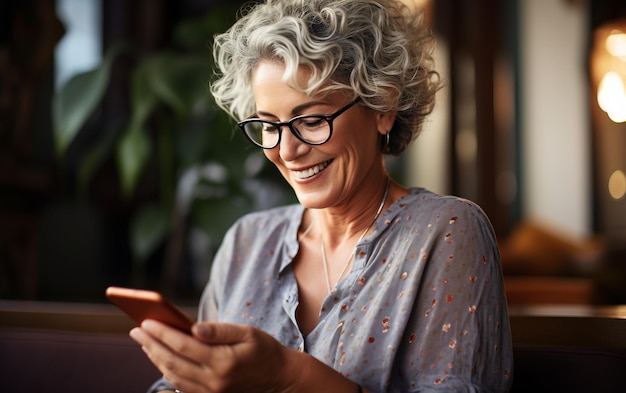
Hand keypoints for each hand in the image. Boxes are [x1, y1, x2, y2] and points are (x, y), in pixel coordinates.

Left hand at [130, 320, 297, 392]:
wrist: (280, 379)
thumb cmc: (264, 350)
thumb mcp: (248, 333)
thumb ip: (220, 330)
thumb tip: (193, 327)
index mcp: (224, 361)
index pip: (184, 346)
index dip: (162, 333)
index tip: (146, 322)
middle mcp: (214, 381)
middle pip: (173, 362)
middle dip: (152, 345)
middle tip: (137, 330)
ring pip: (174, 377)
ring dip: (156, 359)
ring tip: (145, 342)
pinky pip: (181, 388)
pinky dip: (167, 374)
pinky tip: (159, 361)